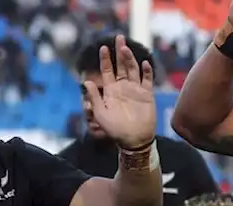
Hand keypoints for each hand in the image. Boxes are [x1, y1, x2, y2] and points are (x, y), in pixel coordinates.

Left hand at [83, 35, 156, 149]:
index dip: (105, 59)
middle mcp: (122, 87)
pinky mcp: (146, 94)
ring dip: (130, 58)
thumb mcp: (100, 114)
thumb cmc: (114, 129)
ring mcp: (135, 89)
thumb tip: (86, 82)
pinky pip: (147, 79)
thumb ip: (94, 97)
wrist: (133, 139)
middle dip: (119, 52)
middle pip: (121, 65)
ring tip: (126, 48)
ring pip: (133, 69)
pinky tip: (144, 63)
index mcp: (110, 91)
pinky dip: (146, 71)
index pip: (107, 71)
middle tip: (118, 38)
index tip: (102, 48)